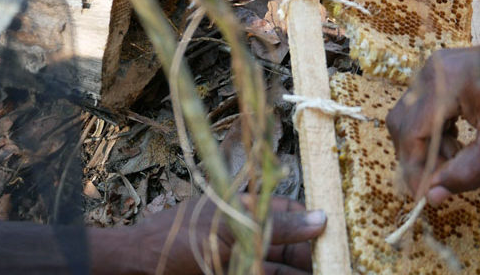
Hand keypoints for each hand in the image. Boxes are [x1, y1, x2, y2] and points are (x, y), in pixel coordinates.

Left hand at [107, 196, 324, 274]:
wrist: (138, 269)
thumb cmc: (179, 239)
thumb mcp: (231, 228)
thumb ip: (276, 227)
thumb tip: (321, 219)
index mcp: (244, 210)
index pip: (288, 213)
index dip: (313, 222)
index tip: (338, 233)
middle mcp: (247, 235)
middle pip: (291, 245)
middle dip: (314, 254)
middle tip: (341, 263)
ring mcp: (241, 261)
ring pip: (282, 269)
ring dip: (304, 272)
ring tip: (333, 272)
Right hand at [386, 16, 479, 203]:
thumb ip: (466, 172)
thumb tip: (432, 196)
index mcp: (445, 83)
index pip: (411, 134)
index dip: (414, 169)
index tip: (424, 195)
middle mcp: (432, 71)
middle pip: (403, 124)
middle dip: (418, 157)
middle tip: (443, 178)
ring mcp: (436, 68)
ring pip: (412, 116)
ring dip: (427, 144)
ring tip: (458, 158)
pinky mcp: (444, 71)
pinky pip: (425, 106)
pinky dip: (434, 129)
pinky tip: (458, 141)